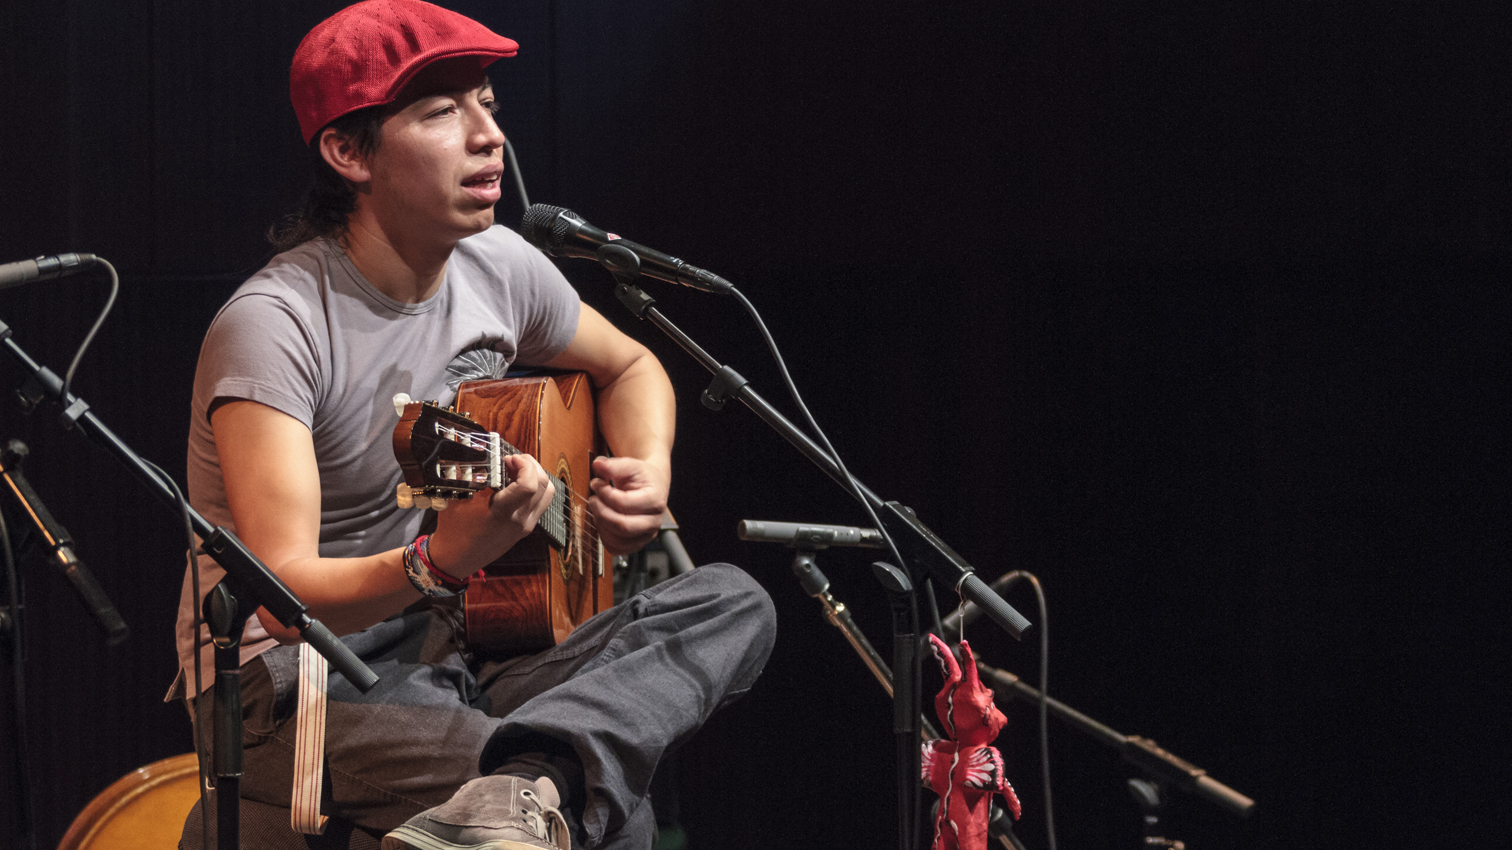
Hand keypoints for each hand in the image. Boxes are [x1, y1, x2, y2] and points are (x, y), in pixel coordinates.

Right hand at [428, 453, 556, 576]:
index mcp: (501, 512)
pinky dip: (535, 488)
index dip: (524, 465)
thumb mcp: (457, 498)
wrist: (457, 559)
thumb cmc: (453, 530)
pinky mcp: (527, 528)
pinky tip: (515, 485)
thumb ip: (471, 474)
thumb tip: (480, 451)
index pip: (529, 486)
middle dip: (530, 465)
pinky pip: (541, 502)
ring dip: (535, 475)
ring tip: (515, 470)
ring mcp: (526, 525)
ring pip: (547, 493)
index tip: (510, 459)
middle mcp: (519, 520)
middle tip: (512, 461)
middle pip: (543, 484)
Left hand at [588, 455, 669, 555]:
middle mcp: (654, 521)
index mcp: (655, 500)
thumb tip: (598, 464)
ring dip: (601, 524)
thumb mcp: (630, 465)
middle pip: (623, 526)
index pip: (624, 503)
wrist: (652, 486)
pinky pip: (617, 548)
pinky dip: (604, 537)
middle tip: (593, 499)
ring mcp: (647, 535)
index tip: (596, 483)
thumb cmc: (642, 477)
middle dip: (601, 512)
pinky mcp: (637, 544)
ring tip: (597, 508)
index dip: (604, 493)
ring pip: (618, 540)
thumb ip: (614, 465)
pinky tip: (603, 521)